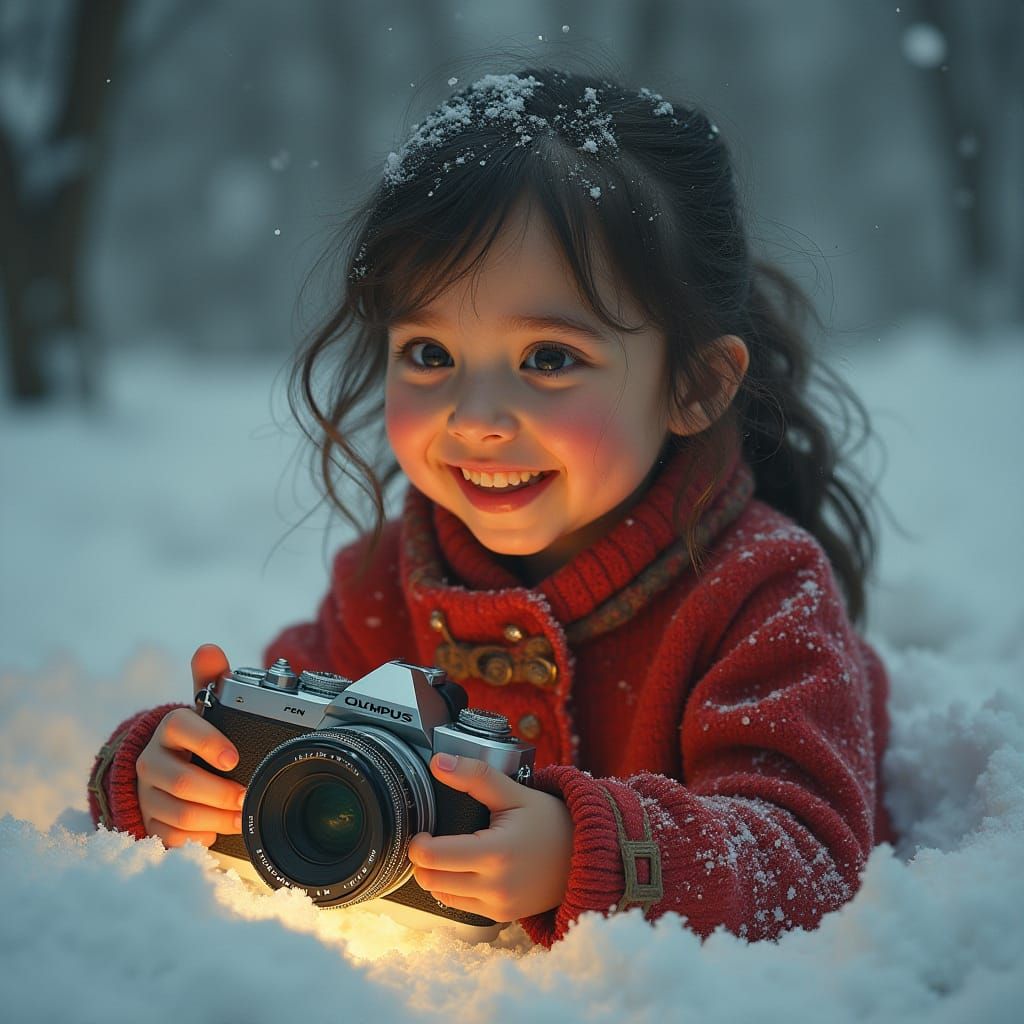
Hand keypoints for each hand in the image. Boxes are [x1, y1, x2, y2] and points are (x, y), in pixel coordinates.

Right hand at [136, 643, 246, 847]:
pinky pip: (172, 838)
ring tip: (242, 817)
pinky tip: (216, 832)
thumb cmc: (195, 737)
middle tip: (248, 797)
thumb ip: (212, 681)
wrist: (164, 768)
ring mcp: (148, 794)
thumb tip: (209, 649)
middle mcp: (151, 761)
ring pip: (179, 813)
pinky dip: (198, 838)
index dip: (208, 743)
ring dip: (216, 819)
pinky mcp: (150, 822)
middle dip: (220, 793)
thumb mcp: (204, 709)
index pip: (182, 728)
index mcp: (170, 728)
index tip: (233, 757)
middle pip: (181, 781)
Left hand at [408, 753, 572, 921]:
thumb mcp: (514, 792)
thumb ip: (474, 776)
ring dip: (436, 875)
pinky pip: (460, 907)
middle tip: (431, 840)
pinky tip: (465, 868)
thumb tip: (438, 762)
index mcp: (495, 853)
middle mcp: (495, 886)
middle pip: (430, 880)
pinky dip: (454, 888)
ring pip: (441, 896)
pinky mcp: (500, 916)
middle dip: (423, 860)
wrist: (586, 856)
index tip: (423, 831)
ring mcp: (498, 905)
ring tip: (449, 852)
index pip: (432, 858)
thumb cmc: (552, 823)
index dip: (418, 843)